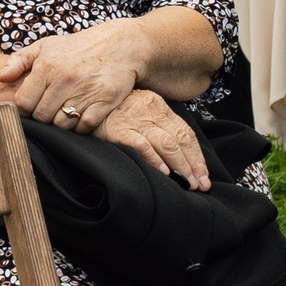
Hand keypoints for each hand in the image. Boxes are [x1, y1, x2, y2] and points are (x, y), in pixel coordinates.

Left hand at [0, 20, 146, 132]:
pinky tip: (80, 116)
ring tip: (63, 113)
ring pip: (62, 125)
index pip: (23, 102)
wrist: (120, 45)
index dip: (23, 109)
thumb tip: (0, 78)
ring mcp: (85, 91)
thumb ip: (20, 60)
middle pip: (41, 116)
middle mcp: (65, 79)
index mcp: (47, 66)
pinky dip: (80, 127)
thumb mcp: (47, 46)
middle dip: (42, 118)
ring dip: (60, 124)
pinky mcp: (104, 102)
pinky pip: (84, 127)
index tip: (30, 108)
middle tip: (48, 112)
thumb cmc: (78, 47)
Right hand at [93, 89, 209, 188]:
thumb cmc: (110, 112)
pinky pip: (142, 145)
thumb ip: (156, 126)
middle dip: (193, 164)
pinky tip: (164, 173)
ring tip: (187, 183)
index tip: (204, 175)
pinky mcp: (119, 129)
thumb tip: (179, 156)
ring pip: (167, 144)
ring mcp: (134, 119)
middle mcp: (149, 110)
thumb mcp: (138, 111)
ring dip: (181, 166)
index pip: (185, 132)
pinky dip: (155, 160)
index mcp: (157, 105)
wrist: (81, 101)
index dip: (197, 156)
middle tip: (200, 184)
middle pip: (180, 139)